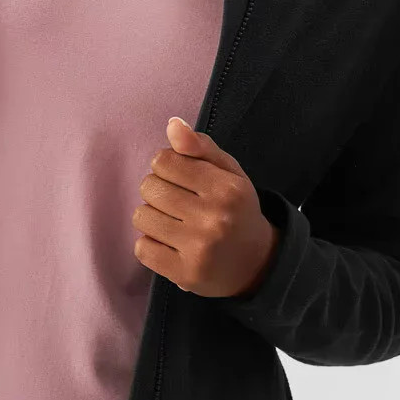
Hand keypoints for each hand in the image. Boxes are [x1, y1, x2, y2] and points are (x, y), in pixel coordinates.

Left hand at [131, 117, 280, 297]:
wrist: (257, 264)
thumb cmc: (237, 210)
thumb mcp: (229, 172)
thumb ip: (200, 146)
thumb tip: (172, 124)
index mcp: (226, 188)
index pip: (163, 160)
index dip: (166, 167)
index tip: (180, 179)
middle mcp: (214, 218)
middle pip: (149, 187)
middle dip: (158, 191)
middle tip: (178, 203)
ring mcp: (199, 249)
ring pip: (141, 216)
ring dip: (152, 218)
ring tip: (174, 223)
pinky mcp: (185, 274)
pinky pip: (142, 248)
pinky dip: (150, 244)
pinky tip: (171, 244)